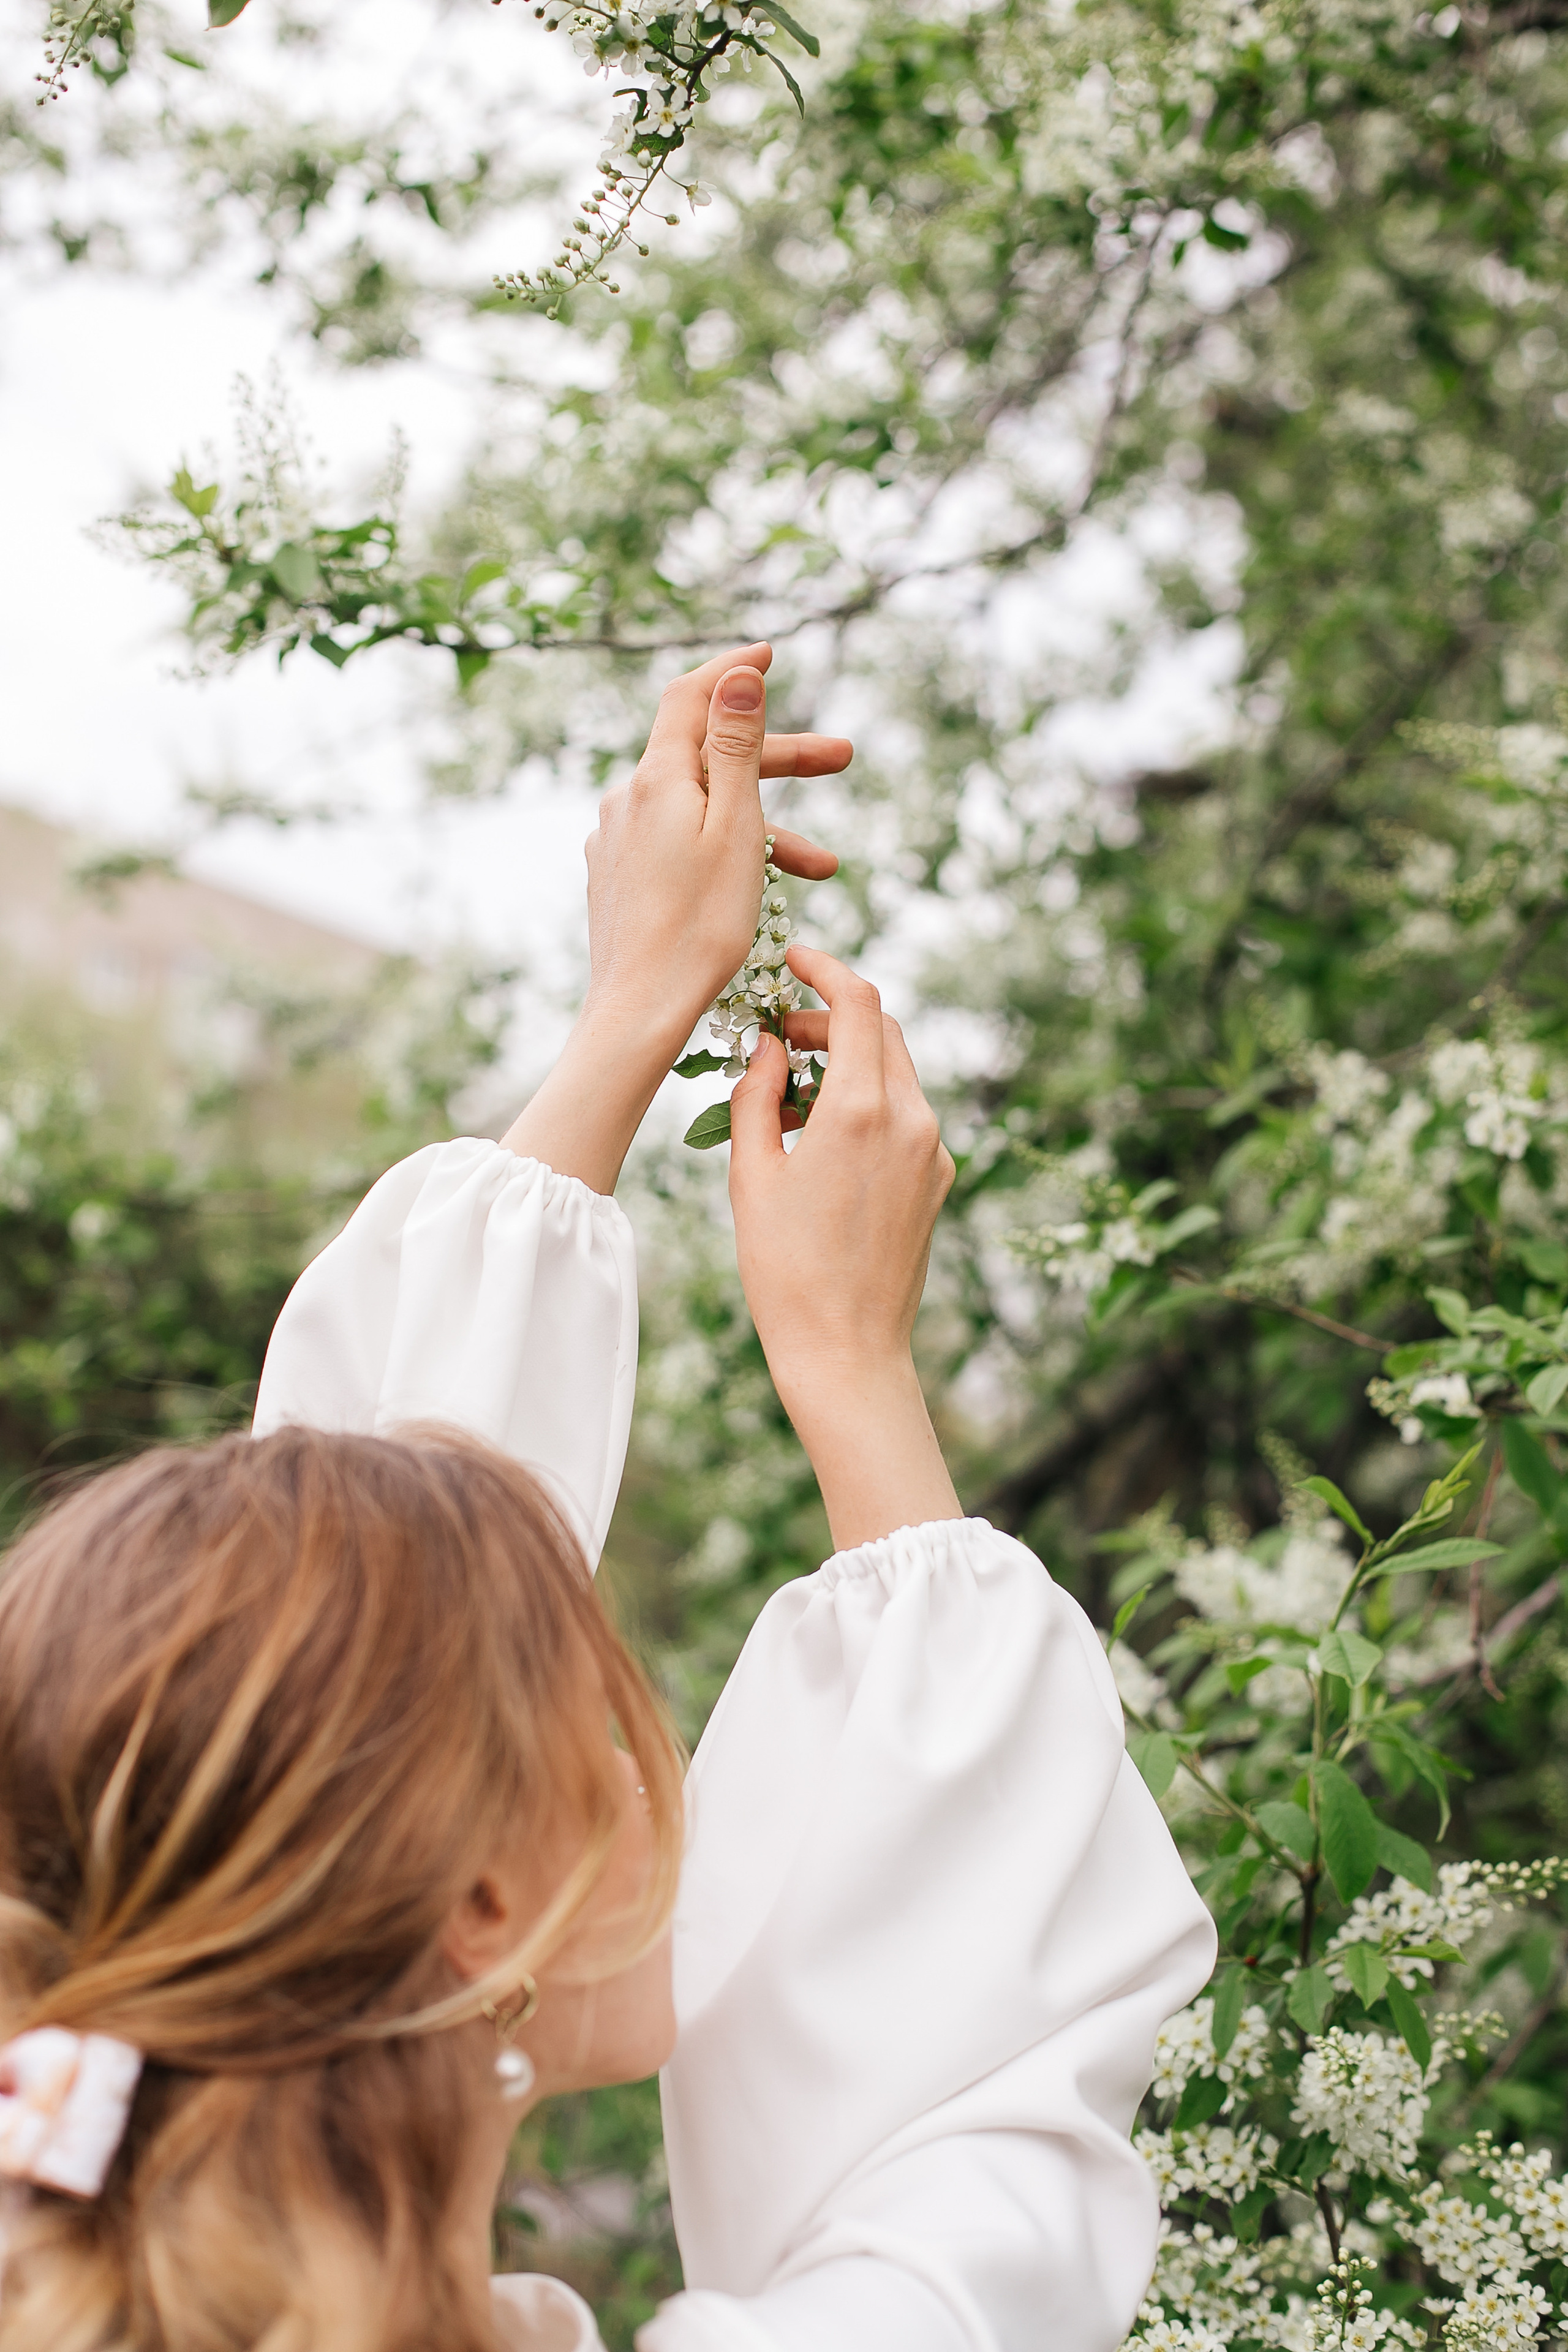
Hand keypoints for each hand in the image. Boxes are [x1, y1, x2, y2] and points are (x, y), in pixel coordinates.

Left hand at [502, 642, 848, 1194]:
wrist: (641, 1012)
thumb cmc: (699, 926)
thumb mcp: (736, 826)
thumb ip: (736, 746)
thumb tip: (738, 673)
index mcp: (656, 779)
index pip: (690, 695)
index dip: (732, 670)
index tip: (771, 652)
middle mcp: (627, 801)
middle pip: (706, 756)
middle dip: (777, 758)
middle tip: (844, 760)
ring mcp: (618, 842)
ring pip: (700, 810)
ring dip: (764, 826)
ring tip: (823, 869)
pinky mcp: (619, 879)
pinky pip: (679, 845)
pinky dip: (725, 852)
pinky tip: (754, 887)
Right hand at [728, 947, 962, 1551]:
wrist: (847, 1350)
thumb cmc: (787, 1270)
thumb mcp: (754, 1174)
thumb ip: (759, 1095)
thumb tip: (771, 1045)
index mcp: (865, 1110)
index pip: (860, 1001)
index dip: (826, 968)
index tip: (793, 960)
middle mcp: (913, 1120)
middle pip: (883, 1029)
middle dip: (833, 1015)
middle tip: (781, 1032)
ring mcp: (933, 1150)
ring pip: (896, 1071)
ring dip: (849, 1059)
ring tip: (793, 1088)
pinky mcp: (938, 1178)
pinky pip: (906, 1115)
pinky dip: (868, 1100)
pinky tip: (823, 1133)